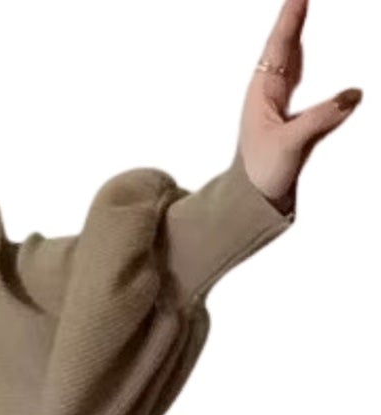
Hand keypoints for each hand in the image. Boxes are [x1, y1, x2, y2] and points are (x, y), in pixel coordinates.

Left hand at [238, 0, 361, 214]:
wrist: (253, 202)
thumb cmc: (261, 175)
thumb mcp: (290, 146)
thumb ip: (320, 119)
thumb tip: (354, 94)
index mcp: (262, 94)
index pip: (279, 46)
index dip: (290, 18)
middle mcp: (268, 91)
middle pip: (284, 43)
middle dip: (295, 15)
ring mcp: (278, 100)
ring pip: (291, 55)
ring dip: (298, 29)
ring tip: (304, 2)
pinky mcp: (290, 111)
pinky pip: (301, 73)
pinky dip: (306, 53)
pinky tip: (305, 40)